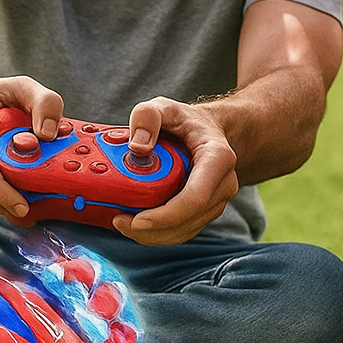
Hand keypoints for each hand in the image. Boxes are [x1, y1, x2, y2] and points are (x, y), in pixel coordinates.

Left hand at [113, 97, 238, 244]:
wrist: (209, 131)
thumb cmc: (185, 121)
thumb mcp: (164, 107)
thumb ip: (147, 117)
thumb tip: (136, 147)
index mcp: (217, 158)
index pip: (194, 198)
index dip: (165, 215)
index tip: (136, 220)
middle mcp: (223, 184)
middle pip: (188, 220)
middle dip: (151, 230)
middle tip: (118, 222)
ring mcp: (217, 201)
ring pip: (185, 231)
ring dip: (152, 235)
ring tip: (122, 223)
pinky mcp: (206, 212)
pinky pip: (182, 231)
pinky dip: (158, 233)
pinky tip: (136, 225)